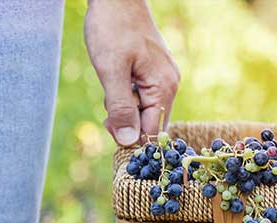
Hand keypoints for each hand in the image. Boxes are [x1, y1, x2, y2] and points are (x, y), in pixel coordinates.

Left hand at [85, 0, 179, 146]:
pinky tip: (118, 80)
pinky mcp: (156, 73)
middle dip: (126, 121)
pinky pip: (144, 97)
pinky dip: (128, 96)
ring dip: (125, 108)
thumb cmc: (112, 28)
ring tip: (112, 84)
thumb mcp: (111, 69)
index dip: (128, 135)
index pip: (151, 132)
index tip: (106, 122)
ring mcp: (165, 79)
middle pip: (150, 124)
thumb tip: (129, 141)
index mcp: (164, 88)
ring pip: (145, 111)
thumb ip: (120, 107)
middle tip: (107, 103)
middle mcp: (170, 86)